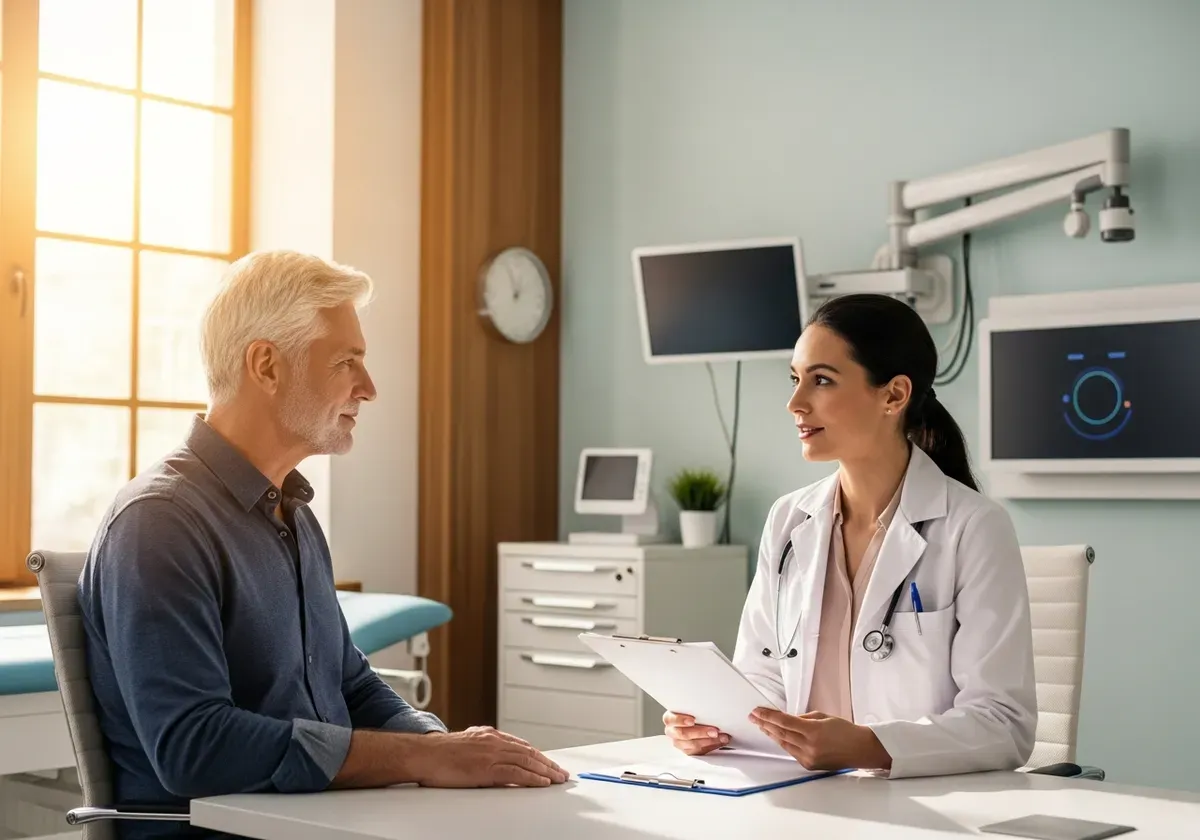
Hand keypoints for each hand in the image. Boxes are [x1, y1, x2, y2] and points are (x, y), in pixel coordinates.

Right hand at [413, 726, 569, 787]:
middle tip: (561, 773)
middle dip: (547, 763)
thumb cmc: (439, 753)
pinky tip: (542, 782)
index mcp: (489, 736)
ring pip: (526, 761)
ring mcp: (491, 754)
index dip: (538, 755)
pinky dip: (532, 778)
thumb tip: (493, 753)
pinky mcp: (487, 768)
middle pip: (528, 753)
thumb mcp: (466, 744)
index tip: (549, 763)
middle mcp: (494, 741)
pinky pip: (516, 773)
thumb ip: (482, 747)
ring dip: (545, 771)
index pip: (521, 745)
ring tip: (558, 779)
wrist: (424, 754)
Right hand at [662, 710, 729, 755]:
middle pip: (684, 734)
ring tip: (722, 737)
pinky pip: (699, 752)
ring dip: (710, 741)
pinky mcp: (688, 751)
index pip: (672, 720)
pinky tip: (720, 742)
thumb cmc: (691, 713)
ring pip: (693, 745)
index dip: (681, 720)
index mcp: (669, 719)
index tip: (692, 721)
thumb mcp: (690, 708)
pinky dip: (712, 746)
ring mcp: (679, 743)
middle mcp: (672, 732)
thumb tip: (710, 706)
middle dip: (701, 733)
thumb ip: (694, 709)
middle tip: (714, 731)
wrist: (691, 723)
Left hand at [749, 709, 891, 771]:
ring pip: (784, 744)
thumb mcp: (823, 717)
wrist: (861, 749)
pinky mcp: (809, 765)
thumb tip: (787, 719)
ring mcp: (808, 758)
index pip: (784, 722)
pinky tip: (776, 736)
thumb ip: (803, 718)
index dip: (768, 716)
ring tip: (761, 725)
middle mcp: (809, 746)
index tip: (757, 711)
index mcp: (813, 731)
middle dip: (765, 724)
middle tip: (753, 716)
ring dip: (771, 734)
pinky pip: (791, 752)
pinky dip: (783, 743)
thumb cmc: (845, 730)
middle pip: (781, 733)